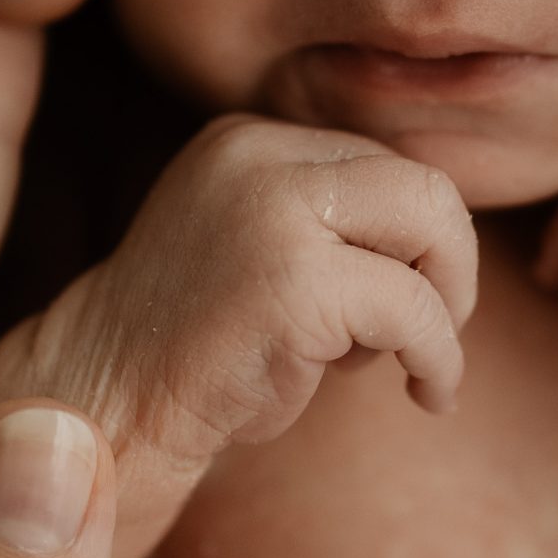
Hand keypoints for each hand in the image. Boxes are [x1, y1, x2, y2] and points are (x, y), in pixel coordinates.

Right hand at [0, 114, 477, 557]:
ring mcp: (269, 210)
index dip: (416, 244)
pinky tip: (424, 396)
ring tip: (413, 366)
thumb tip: (452, 229)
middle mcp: (257, 154)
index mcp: (250, 141)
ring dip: (448, 308)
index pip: (388, 166)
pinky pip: (414, 306)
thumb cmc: (205, 355)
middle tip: (431, 337)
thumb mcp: (270, 252)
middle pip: (424, 184)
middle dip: (450, 266)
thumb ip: (337, 221)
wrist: (105, 416)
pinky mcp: (290, 280)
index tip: (397, 309)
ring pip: (432, 225)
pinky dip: (439, 357)